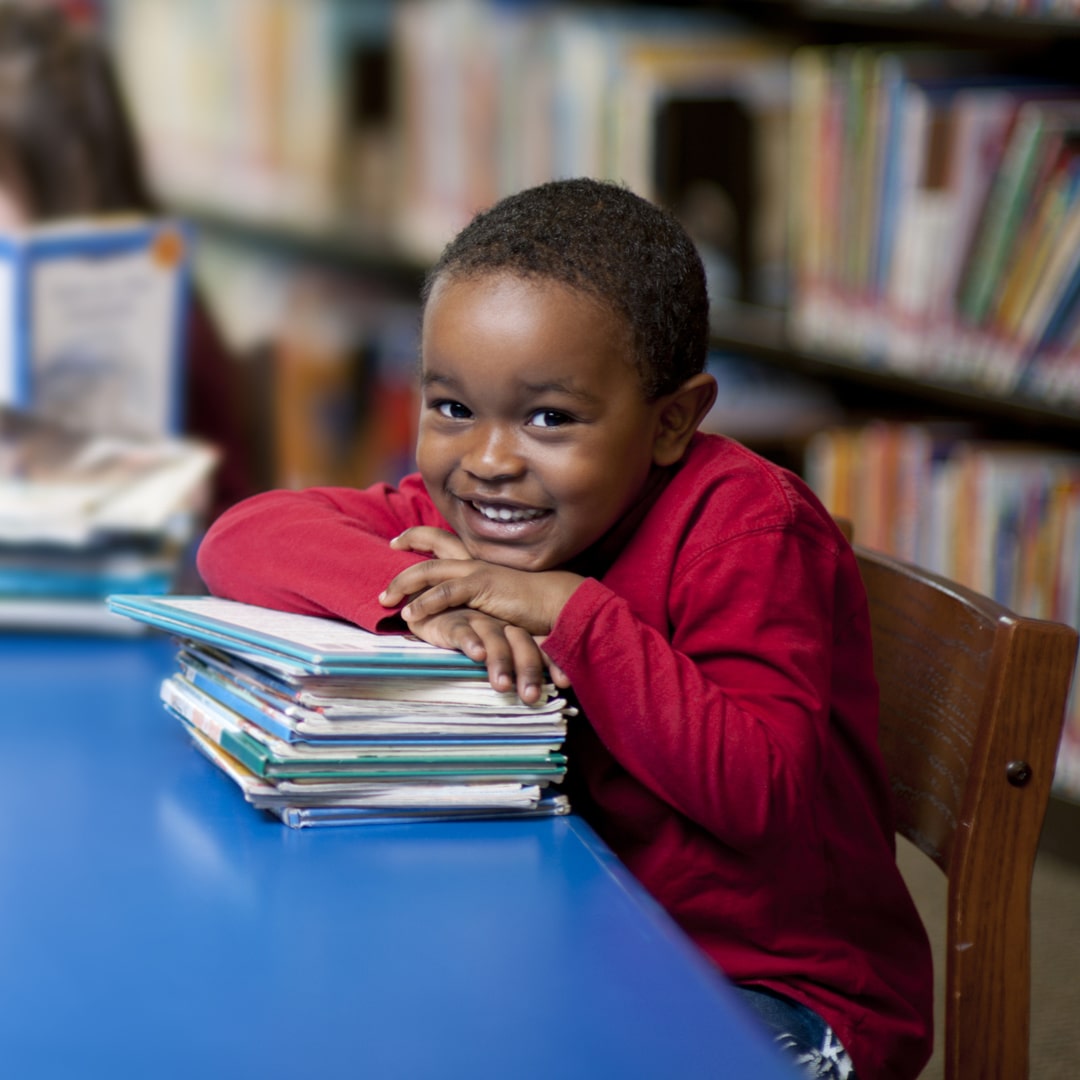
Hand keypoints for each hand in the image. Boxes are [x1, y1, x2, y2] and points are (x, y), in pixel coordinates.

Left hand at [380, 526, 578, 699]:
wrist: (562, 602)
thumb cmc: (539, 603)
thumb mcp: (505, 595)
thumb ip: (485, 596)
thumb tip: (470, 606)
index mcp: (482, 559)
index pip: (446, 540)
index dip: (421, 536)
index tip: (399, 540)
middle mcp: (477, 560)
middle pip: (433, 543)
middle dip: (407, 542)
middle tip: (389, 547)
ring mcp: (478, 571)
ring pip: (429, 570)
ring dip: (403, 584)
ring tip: (385, 599)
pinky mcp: (483, 587)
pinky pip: (445, 592)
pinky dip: (424, 603)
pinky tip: (409, 614)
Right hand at [399, 605, 558, 703]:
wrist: (432, 613)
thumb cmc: (468, 637)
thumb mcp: (493, 654)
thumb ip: (512, 670)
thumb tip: (535, 699)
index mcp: (515, 632)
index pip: (538, 647)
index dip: (552, 663)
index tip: (564, 683)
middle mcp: (501, 626)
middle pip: (521, 643)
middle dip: (528, 669)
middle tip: (531, 696)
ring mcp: (478, 622)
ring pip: (494, 639)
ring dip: (499, 661)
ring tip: (502, 685)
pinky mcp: (453, 622)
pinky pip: (463, 631)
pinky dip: (470, 642)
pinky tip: (477, 655)